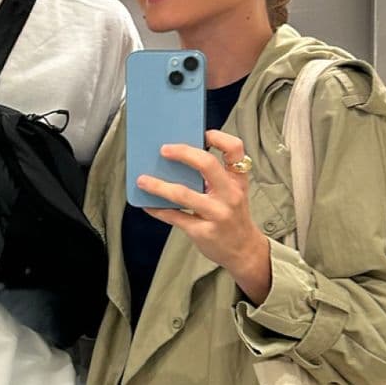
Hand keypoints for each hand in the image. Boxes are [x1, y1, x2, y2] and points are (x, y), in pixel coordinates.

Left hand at [136, 129, 272, 304]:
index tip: (202, 134)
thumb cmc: (233, 215)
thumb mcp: (233, 192)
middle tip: (163, 150)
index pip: (236, 150)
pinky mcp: (203, 231)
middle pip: (207, 165)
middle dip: (183, 153)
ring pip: (183, 194)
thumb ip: (215, 176)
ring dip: (158, 185)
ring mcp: (217, 214)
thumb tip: (178, 157)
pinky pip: (174, 217)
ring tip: (142, 180)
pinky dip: (157, 210)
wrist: (244, 250)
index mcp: (237, 180)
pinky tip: (147, 205)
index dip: (219, 137)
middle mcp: (230, 194)